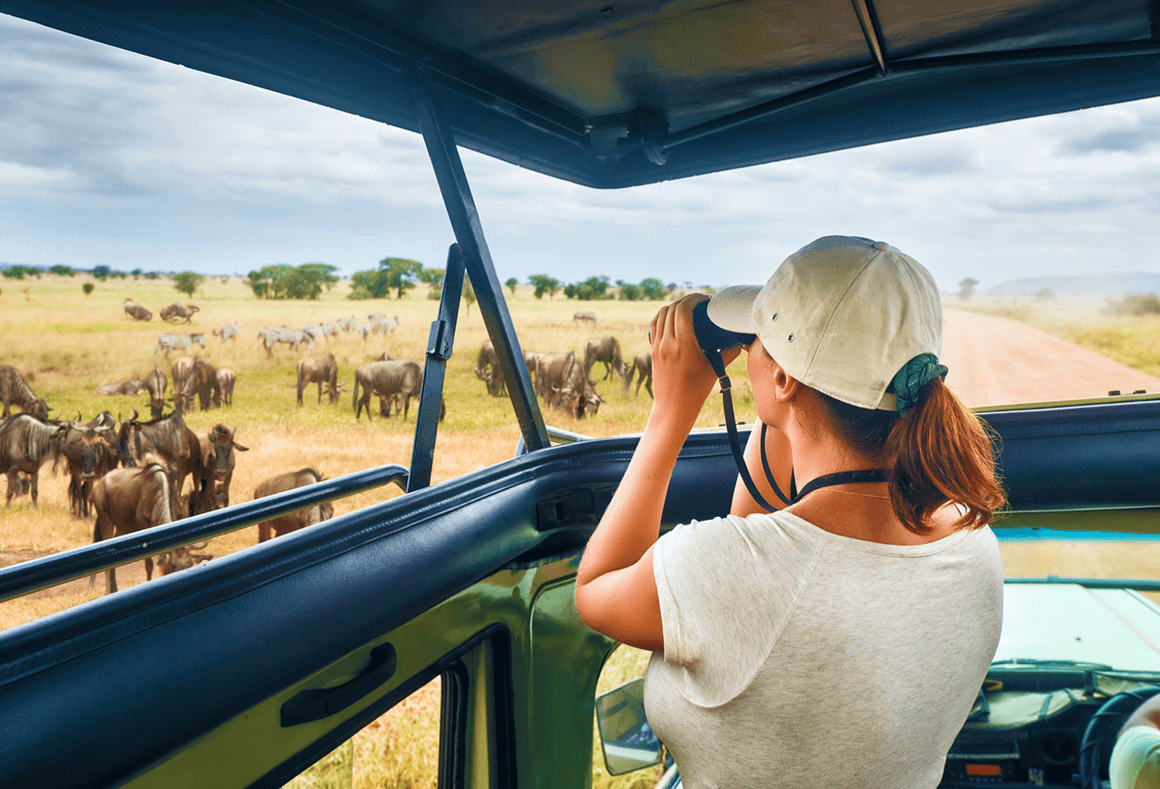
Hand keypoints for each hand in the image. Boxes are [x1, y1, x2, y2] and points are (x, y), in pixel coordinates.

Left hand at [647, 294, 741, 432]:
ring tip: (688, 308)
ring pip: (660, 314)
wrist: (672, 409)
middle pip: (672, 308)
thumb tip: (741, 340)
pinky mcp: (652, 351)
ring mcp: (657, 346)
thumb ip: (728, 353)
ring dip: (673, 306)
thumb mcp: (714, 371)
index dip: (694, 298)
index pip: (683, 309)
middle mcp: (667, 343)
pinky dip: (663, 316)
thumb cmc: (695, 392)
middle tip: (700, 303)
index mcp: (683, 345)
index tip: (706, 299)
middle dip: (686, 300)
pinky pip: (654, 325)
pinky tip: (673, 319)